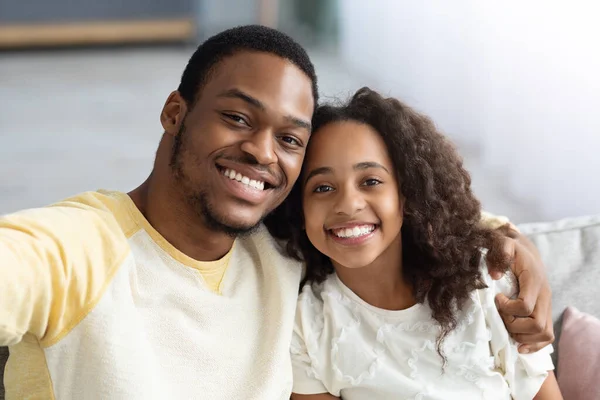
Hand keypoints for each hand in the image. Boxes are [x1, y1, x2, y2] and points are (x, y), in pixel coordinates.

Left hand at [485, 228, 554, 352]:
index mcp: (534, 281)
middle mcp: (545, 296)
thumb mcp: (504, 243)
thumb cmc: (512, 250)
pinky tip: (519, 345)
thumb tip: (493, 275)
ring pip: (544, 334)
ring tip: (507, 326)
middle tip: (501, 315)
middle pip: (536, 325)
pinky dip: (534, 345)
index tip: (497, 298)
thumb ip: (500, 253)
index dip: (508, 308)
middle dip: (513, 325)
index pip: (526, 306)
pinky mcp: (546, 314)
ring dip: (522, 336)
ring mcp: (547, 307)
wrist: (527, 254)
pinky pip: (548, 337)